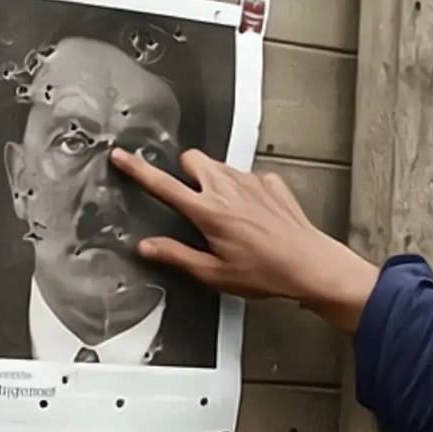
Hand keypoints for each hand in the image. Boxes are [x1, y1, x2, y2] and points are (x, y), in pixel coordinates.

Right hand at [109, 147, 378, 330]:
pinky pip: (249, 177)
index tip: (121, 157)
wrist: (310, 266)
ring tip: (225, 212)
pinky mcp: (272, 183)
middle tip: (193, 198)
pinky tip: (254, 214)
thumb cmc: (267, 273)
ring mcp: (252, 182)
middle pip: (192, 160)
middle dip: (186, 173)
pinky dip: (245, 189)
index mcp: (207, 211)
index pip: (163, 185)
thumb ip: (177, 256)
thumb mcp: (214, 273)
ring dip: (214, 180)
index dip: (138, 170)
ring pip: (220, 166)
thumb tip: (148, 247)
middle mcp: (227, 188)